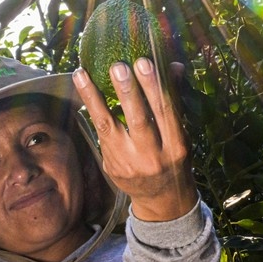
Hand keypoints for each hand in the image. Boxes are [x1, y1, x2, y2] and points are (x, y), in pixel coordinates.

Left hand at [73, 58, 197, 221]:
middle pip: (139, 121)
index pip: (165, 112)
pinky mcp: (111, 167)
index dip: (154, 87)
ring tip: (81, 74)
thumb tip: (172, 64)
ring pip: (109, 127)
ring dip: (93, 98)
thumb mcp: (181, 133)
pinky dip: (91, 110)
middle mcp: (153, 157)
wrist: (162, 199)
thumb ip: (174, 100)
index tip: (143, 62)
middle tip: (117, 66)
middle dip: (127, 92)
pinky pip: (101, 134)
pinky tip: (83, 89)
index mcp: (176, 147)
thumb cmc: (174, 158)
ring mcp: (129, 164)